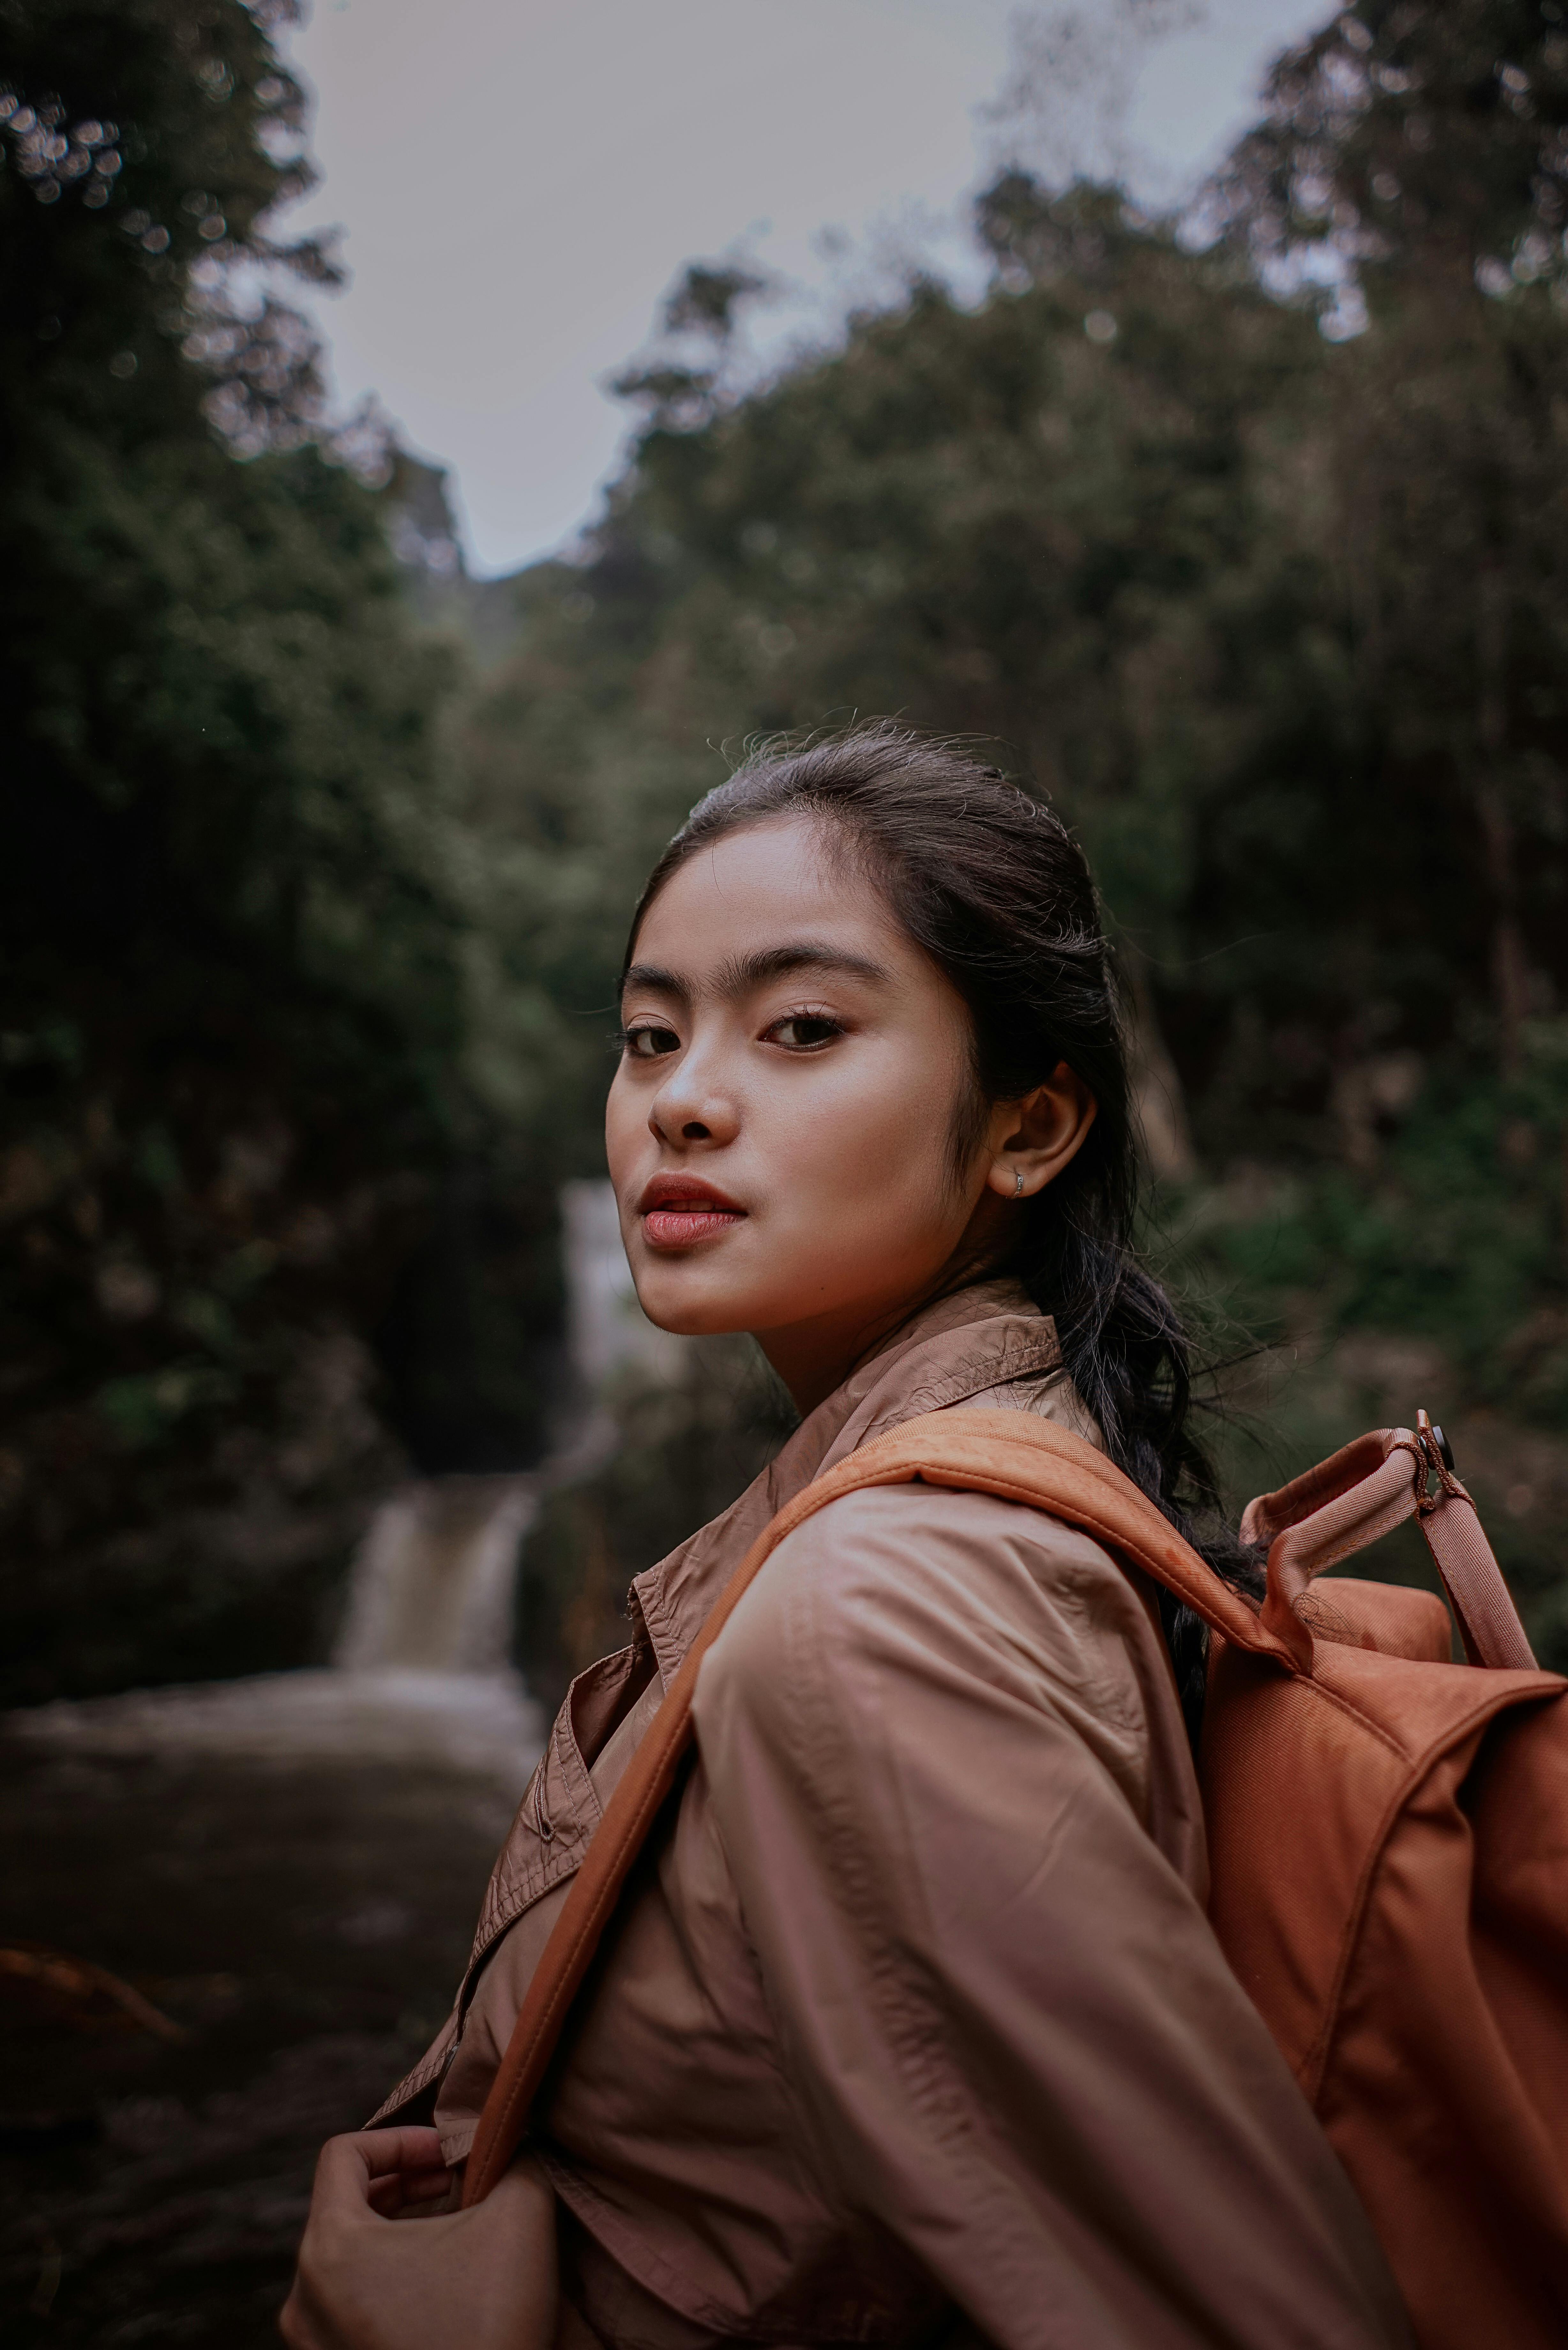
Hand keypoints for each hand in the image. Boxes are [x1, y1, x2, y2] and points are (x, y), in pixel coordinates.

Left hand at [280, 2129, 558, 2349]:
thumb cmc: (487, 2326)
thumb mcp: (519, 2216)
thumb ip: (516, 2159)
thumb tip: (512, 2142)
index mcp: (329, 2248)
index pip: (344, 2155)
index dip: (402, 2140)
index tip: (450, 2153)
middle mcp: (303, 2297)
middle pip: (345, 2204)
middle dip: (407, 2183)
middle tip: (459, 2183)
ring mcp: (313, 2344)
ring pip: (349, 2255)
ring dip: (402, 2229)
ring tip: (456, 2230)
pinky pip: (350, 2301)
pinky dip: (392, 2275)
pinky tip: (442, 2282)